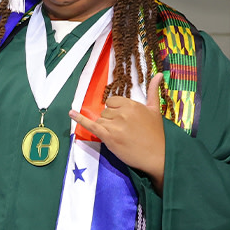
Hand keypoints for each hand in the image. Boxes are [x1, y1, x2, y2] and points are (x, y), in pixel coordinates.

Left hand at [69, 73, 165, 191]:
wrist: (158, 155)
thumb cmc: (157, 133)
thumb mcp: (155, 109)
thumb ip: (153, 91)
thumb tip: (158, 74)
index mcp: (132, 104)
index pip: (112, 101)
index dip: (116, 110)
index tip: (125, 119)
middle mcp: (122, 112)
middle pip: (105, 111)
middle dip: (111, 120)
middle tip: (125, 130)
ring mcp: (114, 125)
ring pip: (100, 120)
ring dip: (106, 128)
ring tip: (121, 136)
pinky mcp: (108, 137)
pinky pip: (90, 125)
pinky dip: (79, 119)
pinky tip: (71, 113)